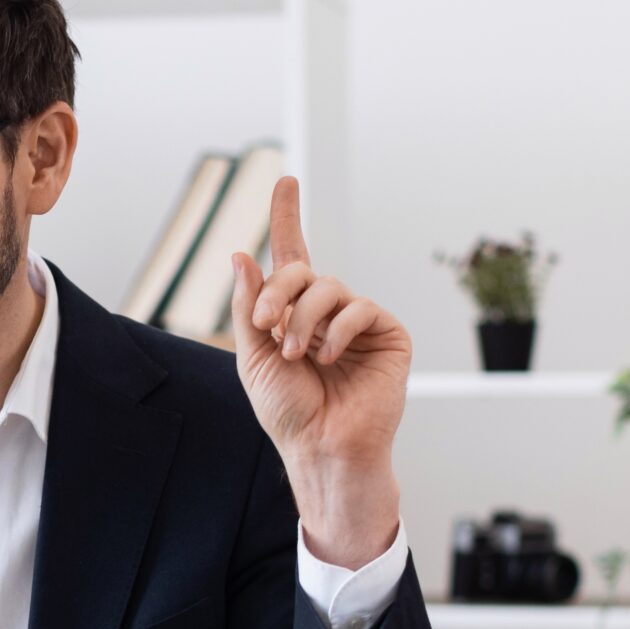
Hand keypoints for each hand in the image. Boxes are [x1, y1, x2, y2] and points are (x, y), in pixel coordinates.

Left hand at [229, 176, 410, 566]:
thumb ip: (249, 306)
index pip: (290, 257)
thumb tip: (243, 255)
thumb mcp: (253, 357)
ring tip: (297, 355)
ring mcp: (358, 321)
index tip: (285, 181)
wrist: (321, 447)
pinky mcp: (387, 333)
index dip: (286, 217)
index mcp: (292, 313)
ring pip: (328, 286)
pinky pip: (360, 307)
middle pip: (302, 270)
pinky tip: (330, 358)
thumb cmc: (287, 410)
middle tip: (266, 326)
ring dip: (303, 318)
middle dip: (278, 292)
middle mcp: (326, 312)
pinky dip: (338, 330)